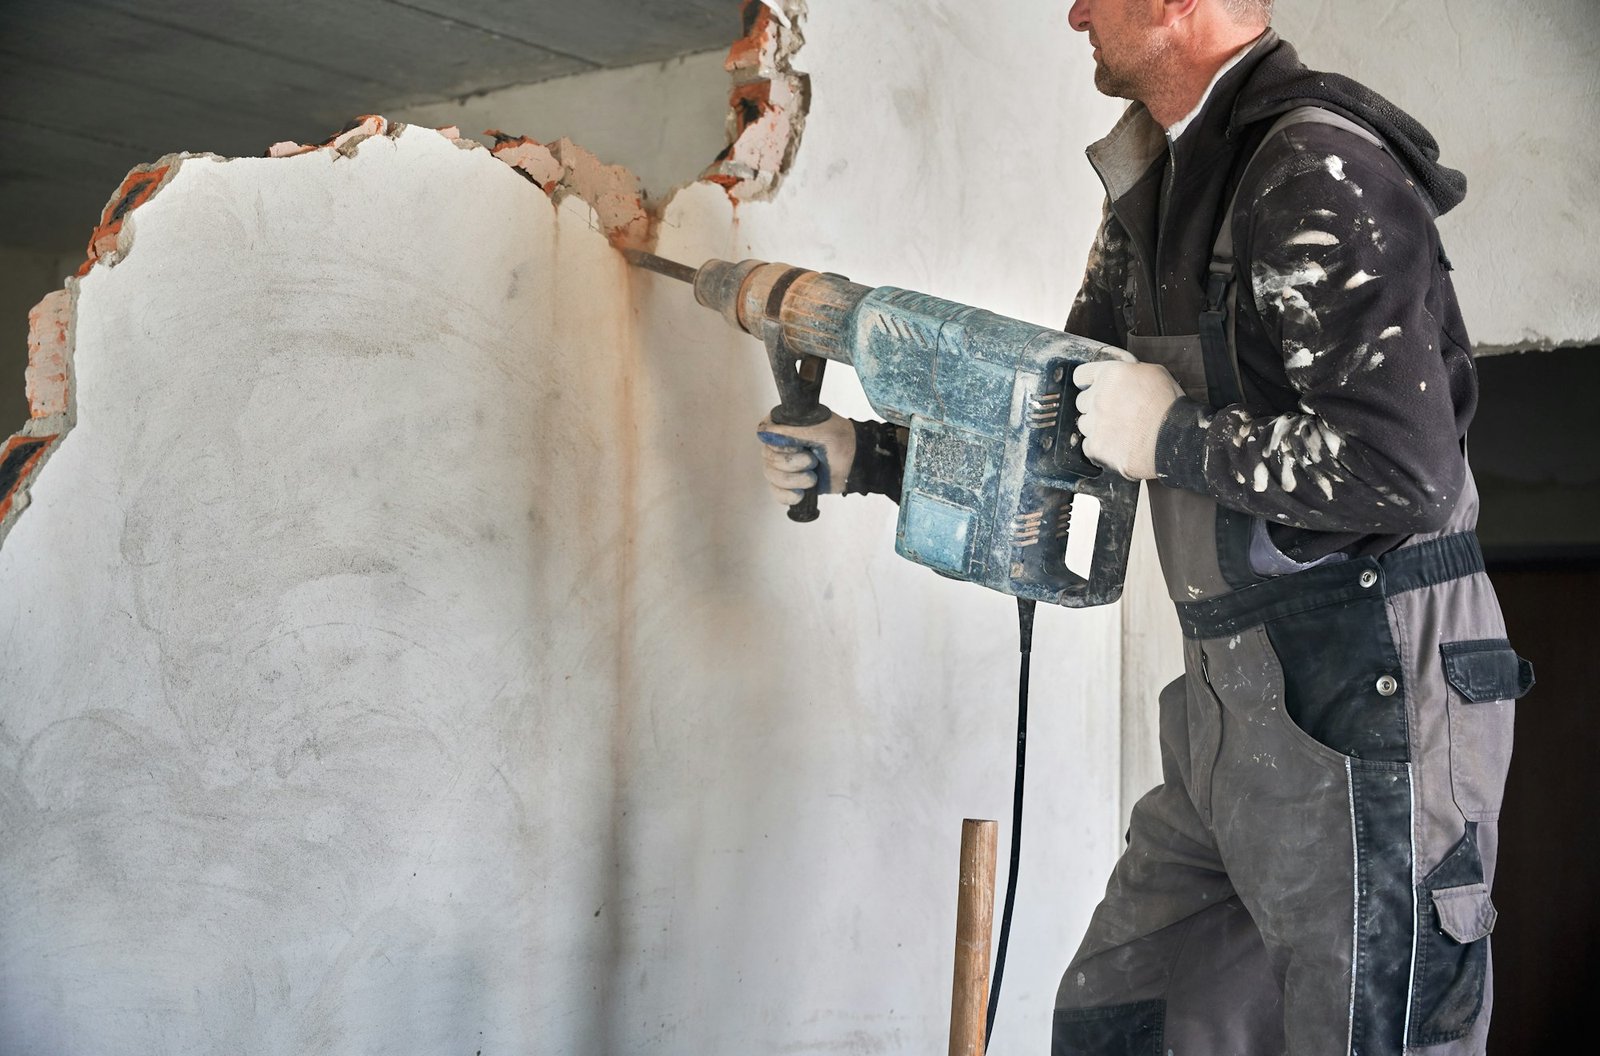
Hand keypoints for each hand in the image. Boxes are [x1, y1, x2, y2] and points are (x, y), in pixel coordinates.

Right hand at [756, 413, 856, 506]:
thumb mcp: (818, 430)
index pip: (765, 437)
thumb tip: (764, 432)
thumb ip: (790, 431)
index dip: (781, 446)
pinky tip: (801, 494)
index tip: (800, 446)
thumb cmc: (839, 439)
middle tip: (812, 461)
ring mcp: (782, 466)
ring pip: (772, 477)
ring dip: (794, 480)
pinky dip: (788, 496)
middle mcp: (778, 446)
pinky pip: (777, 494)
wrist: (855, 460)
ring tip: (812, 478)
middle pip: (769, 460)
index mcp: (783, 427)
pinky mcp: (789, 484)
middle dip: (792, 465)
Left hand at [1072, 350, 1182, 480]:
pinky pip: (1088, 447)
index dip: (1087, 383)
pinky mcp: (1096, 447)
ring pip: (1085, 425)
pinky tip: (1117, 446)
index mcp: (1110, 375)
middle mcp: (1097, 397)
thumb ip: (1131, 372)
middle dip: (1095, 407)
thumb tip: (1125, 375)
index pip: (1081, 376)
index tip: (1092, 389)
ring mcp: (1094, 423)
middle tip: (1115, 414)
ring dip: (1097, 428)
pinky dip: (1100, 449)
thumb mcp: (1155, 373)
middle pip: (1082, 402)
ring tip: (1120, 432)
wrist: (1175, 438)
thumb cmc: (1170, 406)